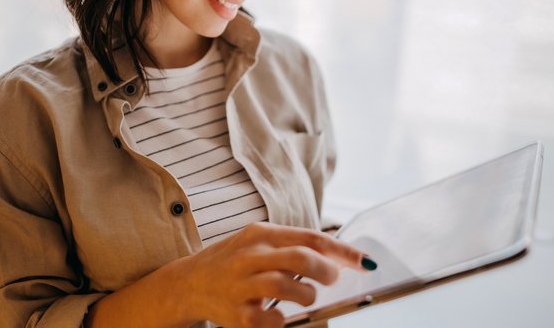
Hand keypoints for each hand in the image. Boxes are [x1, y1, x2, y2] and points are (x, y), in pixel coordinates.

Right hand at [171, 222, 369, 327]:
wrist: (188, 283)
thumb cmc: (233, 262)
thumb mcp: (258, 243)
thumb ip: (293, 246)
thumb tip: (338, 257)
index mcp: (260, 234)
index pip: (310, 238)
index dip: (343, 251)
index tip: (365, 262)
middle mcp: (250, 256)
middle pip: (301, 259)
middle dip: (326, 272)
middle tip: (331, 280)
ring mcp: (241, 284)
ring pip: (288, 287)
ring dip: (306, 295)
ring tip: (304, 296)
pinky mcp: (236, 313)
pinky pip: (271, 319)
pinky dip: (282, 319)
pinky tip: (277, 314)